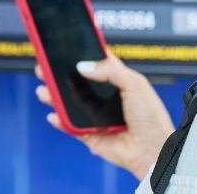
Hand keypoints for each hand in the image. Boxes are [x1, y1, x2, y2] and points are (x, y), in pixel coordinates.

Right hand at [35, 55, 175, 179]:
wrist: (152, 149)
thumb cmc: (150, 117)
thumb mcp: (135, 84)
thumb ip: (110, 70)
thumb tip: (83, 66)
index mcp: (117, 81)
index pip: (96, 64)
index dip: (81, 55)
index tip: (64, 46)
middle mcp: (104, 98)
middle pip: (77, 83)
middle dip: (59, 75)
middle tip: (44, 66)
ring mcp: (96, 116)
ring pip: (69, 103)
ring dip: (54, 96)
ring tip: (44, 90)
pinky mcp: (90, 134)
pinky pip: (70, 126)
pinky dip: (60, 120)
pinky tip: (53, 114)